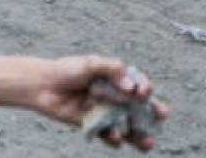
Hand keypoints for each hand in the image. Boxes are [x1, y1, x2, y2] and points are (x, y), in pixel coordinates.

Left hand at [0, 54, 169, 151]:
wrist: (43, 85)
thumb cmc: (66, 70)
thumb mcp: (90, 63)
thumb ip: (112, 69)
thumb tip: (131, 85)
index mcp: (115, 79)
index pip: (137, 85)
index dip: (145, 88)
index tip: (144, 91)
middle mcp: (113, 97)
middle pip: (138, 108)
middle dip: (152, 113)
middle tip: (162, 115)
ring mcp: (105, 112)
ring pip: (127, 126)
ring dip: (138, 135)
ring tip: (147, 143)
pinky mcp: (94, 125)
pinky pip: (108, 135)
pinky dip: (114, 139)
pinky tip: (117, 139)